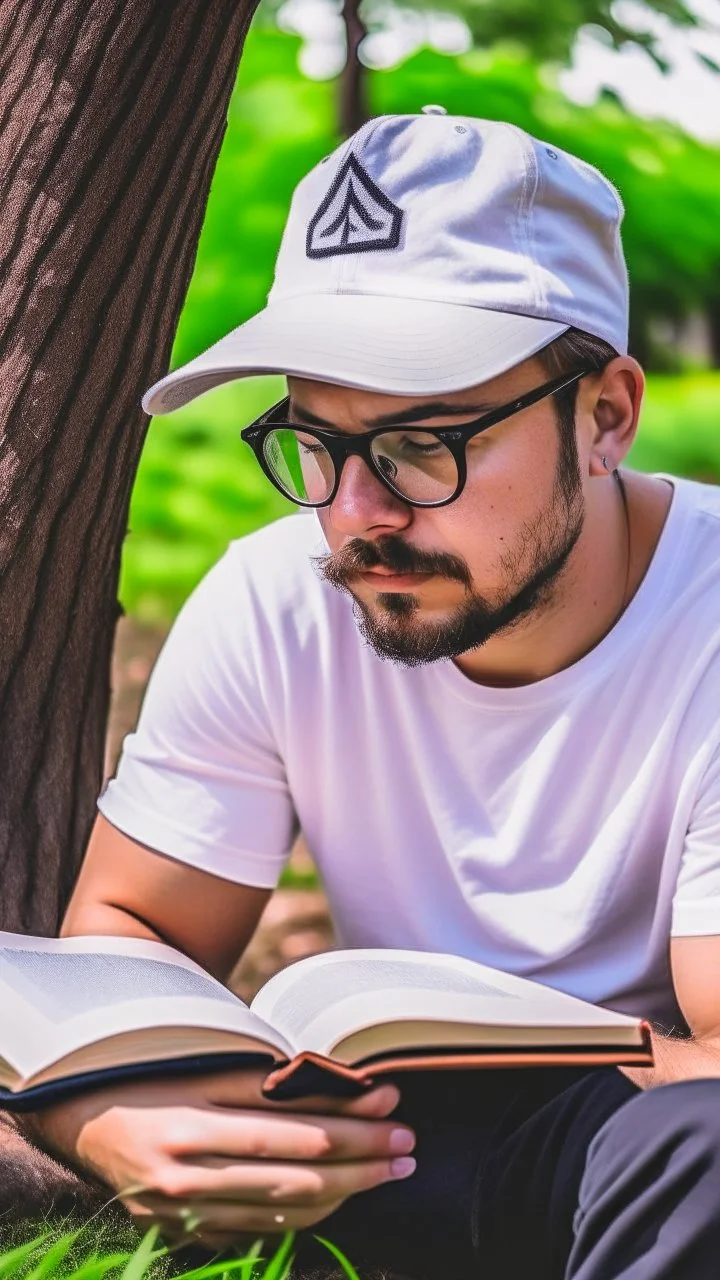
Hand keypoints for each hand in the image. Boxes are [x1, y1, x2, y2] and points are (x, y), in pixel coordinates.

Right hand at [27, 1070, 415, 1247]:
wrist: (80, 1115)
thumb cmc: (151, 1071)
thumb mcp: (204, 1063)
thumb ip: (269, 1079)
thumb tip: (346, 1085)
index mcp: (187, 1122)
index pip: (288, 1131)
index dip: (348, 1124)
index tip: (394, 1108)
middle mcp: (182, 1176)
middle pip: (293, 1178)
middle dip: (359, 1163)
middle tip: (406, 1149)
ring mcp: (179, 1213)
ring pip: (280, 1213)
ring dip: (343, 1194)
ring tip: (385, 1172)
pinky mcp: (179, 1233)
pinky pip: (255, 1233)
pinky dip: (301, 1217)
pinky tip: (336, 1199)